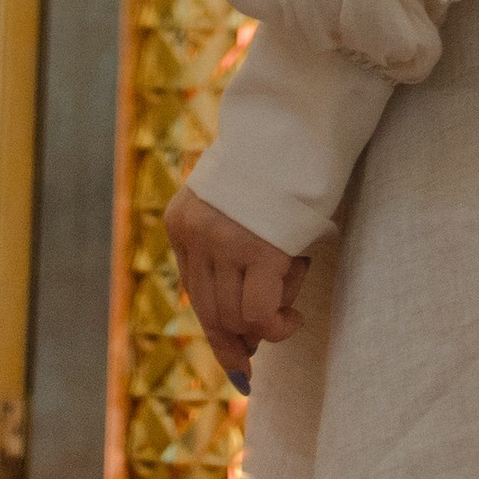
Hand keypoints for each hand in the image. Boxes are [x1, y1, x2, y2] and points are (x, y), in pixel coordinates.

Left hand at [166, 182, 308, 395]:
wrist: (296, 121)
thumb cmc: (277, 164)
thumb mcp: (236, 206)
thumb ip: (228, 253)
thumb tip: (243, 335)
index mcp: (181, 221)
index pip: (194, 292)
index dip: (217, 330)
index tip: (239, 358)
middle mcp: (195, 234)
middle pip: (209, 311)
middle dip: (235, 340)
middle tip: (257, 355)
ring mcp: (223, 242)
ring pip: (234, 317)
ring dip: (264, 324)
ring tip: (290, 305)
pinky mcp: (258, 250)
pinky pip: (259, 314)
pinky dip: (277, 326)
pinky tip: (294, 317)